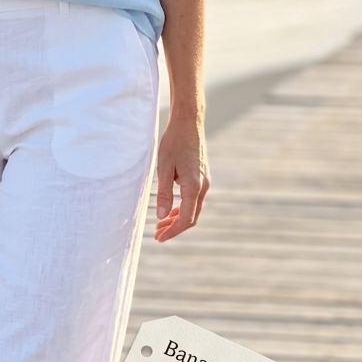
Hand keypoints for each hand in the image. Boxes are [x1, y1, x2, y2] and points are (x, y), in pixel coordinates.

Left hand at [154, 115, 208, 241]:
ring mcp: (204, 181)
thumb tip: (161, 217)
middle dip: (175, 228)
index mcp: (194, 186)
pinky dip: (182, 209)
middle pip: (191, 217)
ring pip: (193, 209)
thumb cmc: (174, 142)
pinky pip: (194, 200)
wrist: (188, 123)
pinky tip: (170, 210)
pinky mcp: (202, 177)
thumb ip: (164, 193)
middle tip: (157, 235)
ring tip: (161, 225)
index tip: (159, 238)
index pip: (186, 218)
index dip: (172, 231)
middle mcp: (203, 186)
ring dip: (178, 219)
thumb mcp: (163, 167)